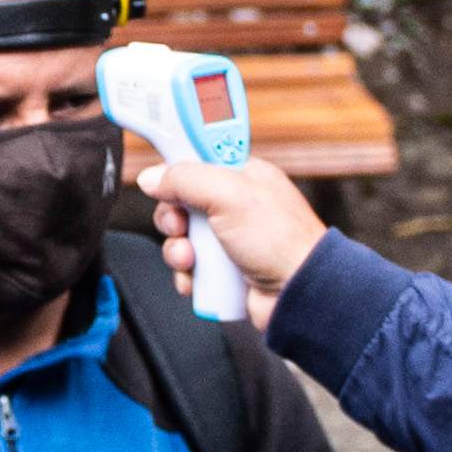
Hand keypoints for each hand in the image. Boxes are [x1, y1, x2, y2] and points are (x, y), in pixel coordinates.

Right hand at [140, 157, 328, 326]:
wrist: (298, 294)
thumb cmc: (282, 242)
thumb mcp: (230, 194)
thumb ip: (186, 178)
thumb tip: (152, 177)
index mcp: (242, 175)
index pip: (198, 158)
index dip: (178, 168)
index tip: (162, 175)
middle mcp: (234, 204)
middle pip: (180, 200)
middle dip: (173, 218)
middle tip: (182, 227)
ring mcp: (228, 238)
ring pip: (181, 237)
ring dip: (178, 251)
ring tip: (192, 260)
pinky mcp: (223, 268)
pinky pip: (189, 266)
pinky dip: (187, 275)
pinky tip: (197, 279)